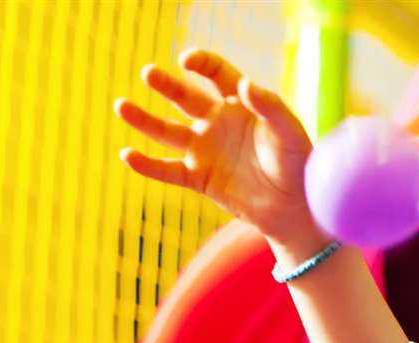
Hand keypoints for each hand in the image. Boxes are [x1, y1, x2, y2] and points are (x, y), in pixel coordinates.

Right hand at [114, 48, 321, 246]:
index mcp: (239, 104)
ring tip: (121, 106)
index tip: (188, 60)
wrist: (295, 207)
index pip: (216, 75)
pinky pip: (168, 170)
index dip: (202, 63)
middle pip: (185, 98)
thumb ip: (270, 106)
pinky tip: (127, 155)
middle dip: (166, 85)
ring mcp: (205, 150)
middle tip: (149, 73)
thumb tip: (245, 84)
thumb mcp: (289, 132)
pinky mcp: (199, 178)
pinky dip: (147, 165)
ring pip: (167, 131)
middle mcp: (217, 122)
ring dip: (144, 120)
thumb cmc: (297, 164)